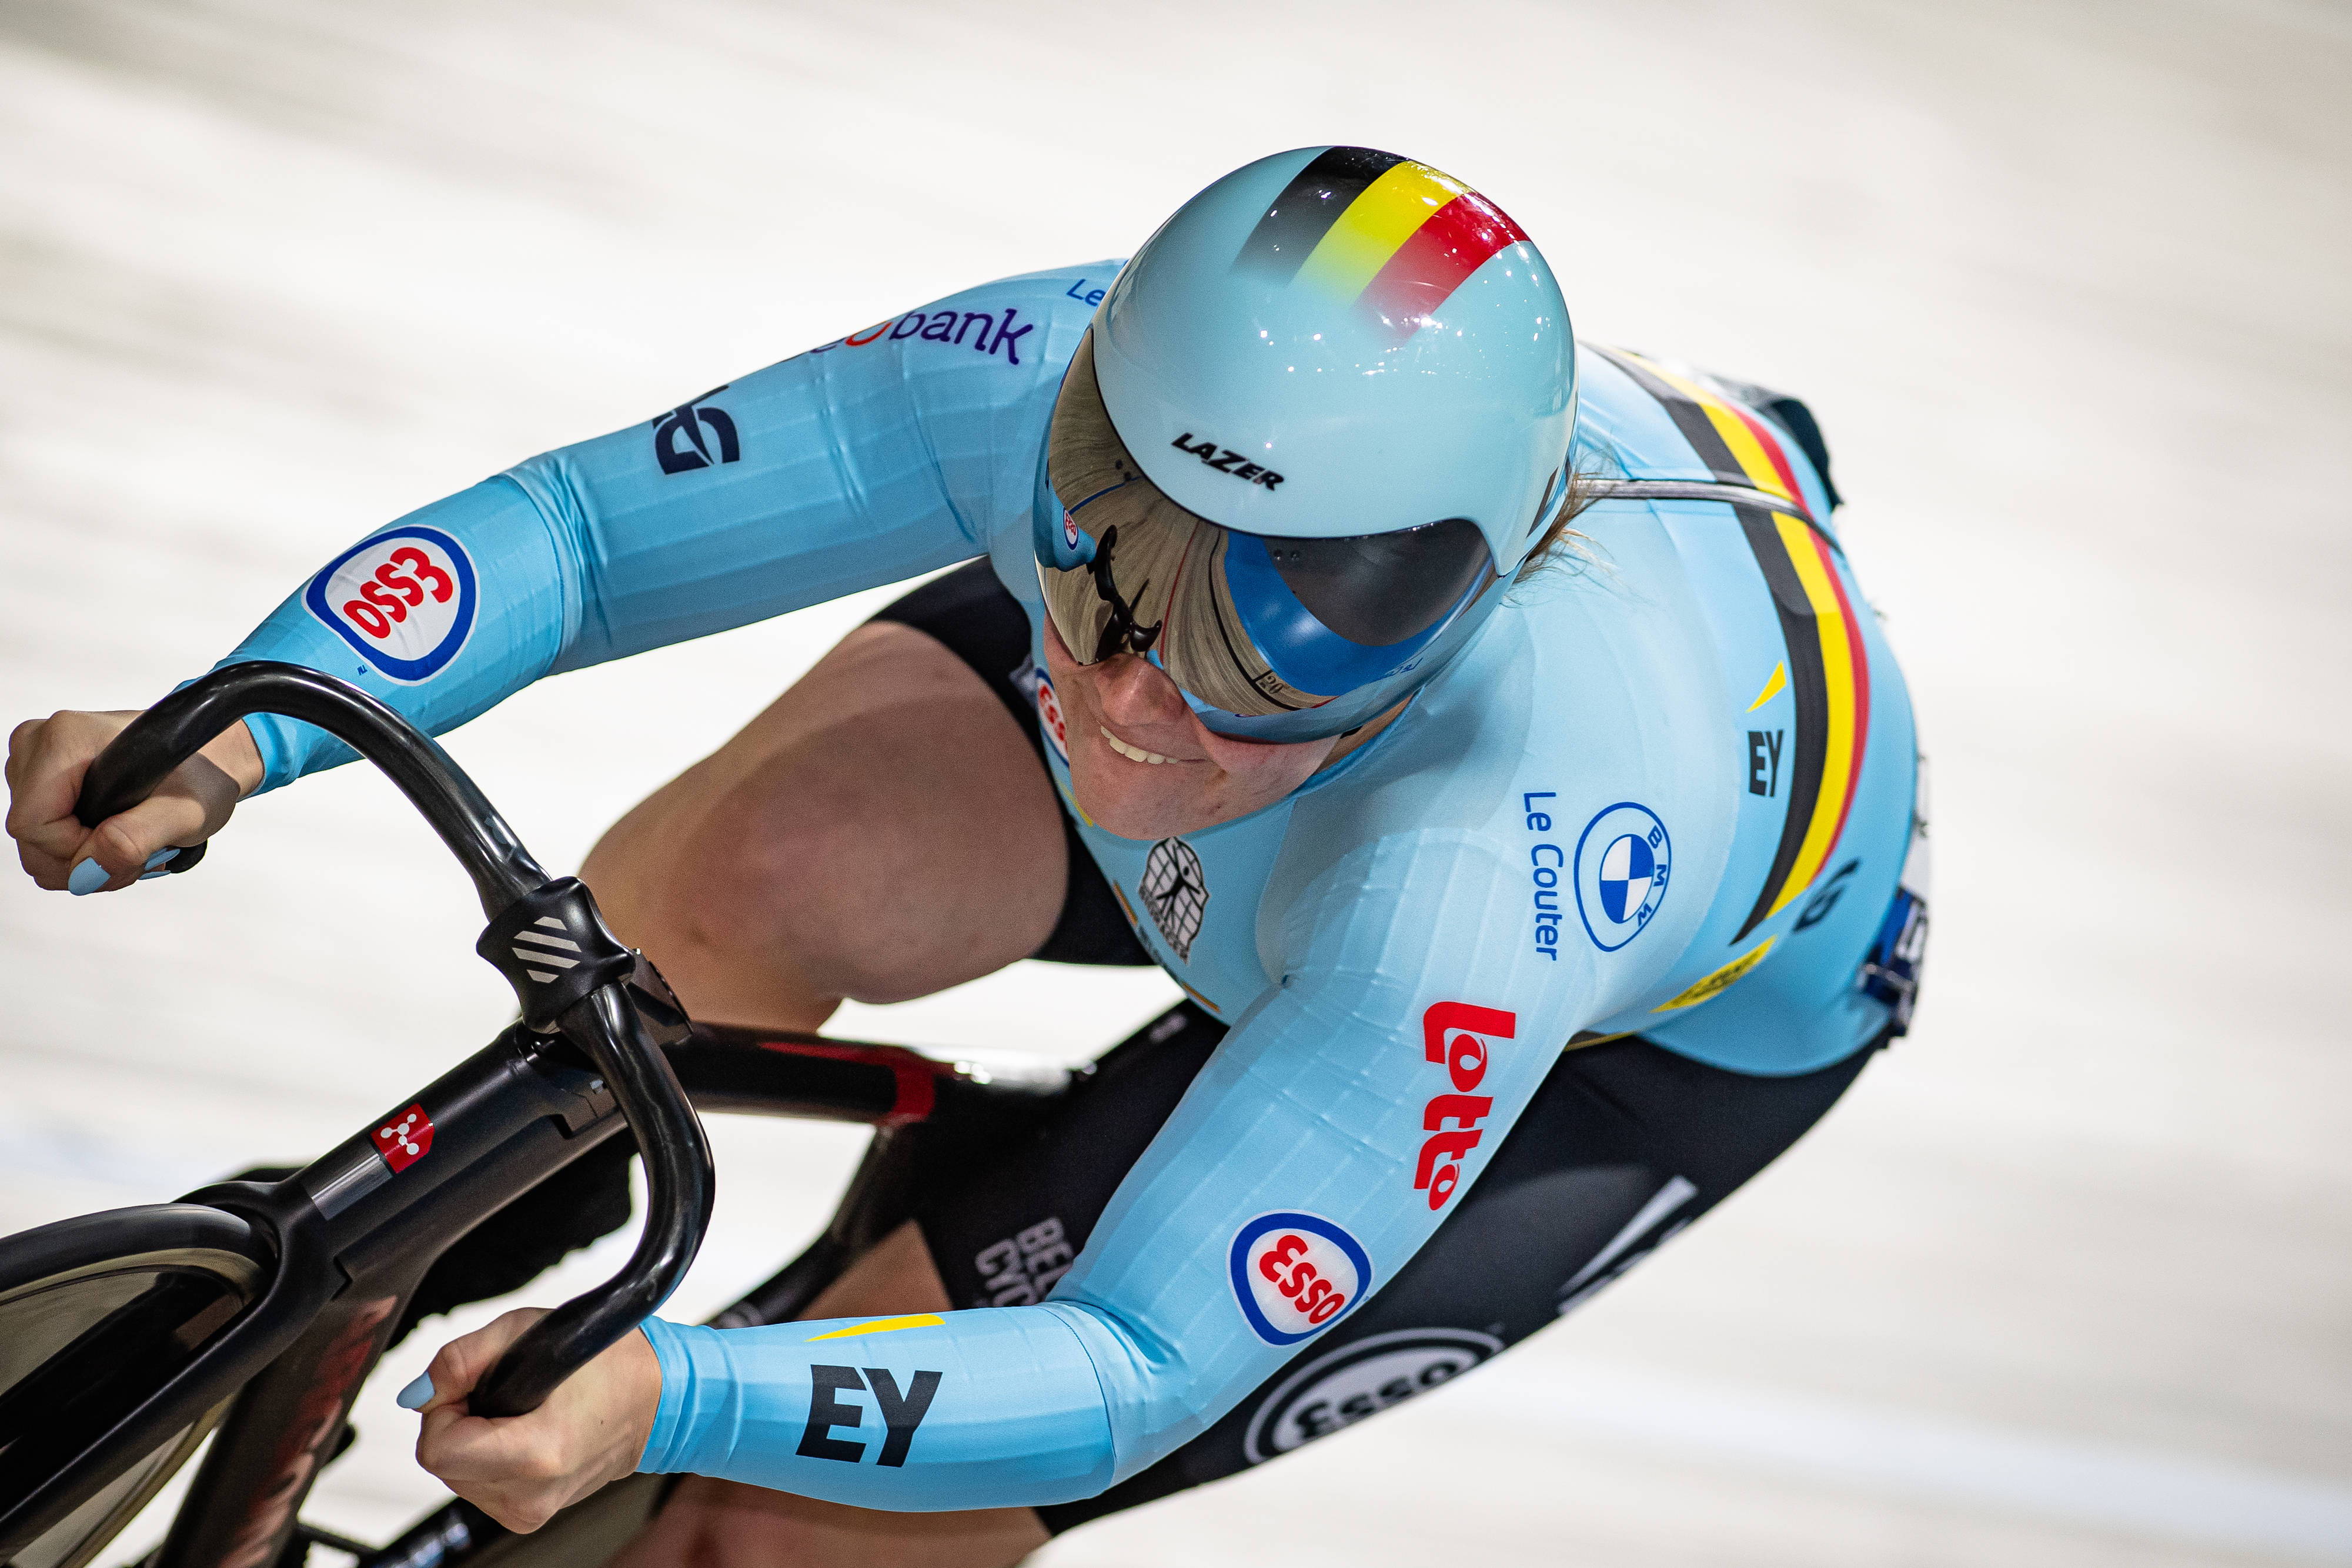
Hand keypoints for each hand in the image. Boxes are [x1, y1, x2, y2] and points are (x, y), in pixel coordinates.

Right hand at [6, 709, 260, 892]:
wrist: (209, 764)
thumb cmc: (199, 777)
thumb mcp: (183, 813)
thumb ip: (134, 840)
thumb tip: (86, 871)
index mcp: (65, 739)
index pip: (33, 825)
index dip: (75, 850)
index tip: (123, 844)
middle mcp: (39, 746)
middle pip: (31, 840)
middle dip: (85, 862)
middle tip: (137, 851)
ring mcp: (36, 765)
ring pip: (36, 847)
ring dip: (87, 860)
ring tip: (133, 842)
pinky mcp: (42, 784)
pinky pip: (44, 841)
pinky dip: (81, 851)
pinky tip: (117, 837)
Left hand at [410, 1309, 665, 1532]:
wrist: (654, 1402)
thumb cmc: (604, 1362)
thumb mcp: (528, 1332)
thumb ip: (461, 1359)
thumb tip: (418, 1394)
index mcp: (536, 1453)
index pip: (437, 1450)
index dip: (442, 1408)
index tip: (471, 1385)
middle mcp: (531, 1495)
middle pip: (443, 1462)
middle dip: (459, 1419)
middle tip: (505, 1392)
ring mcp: (529, 1512)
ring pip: (454, 1474)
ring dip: (472, 1437)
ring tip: (520, 1410)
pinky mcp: (527, 1516)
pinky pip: (476, 1483)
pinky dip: (487, 1454)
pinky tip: (523, 1431)